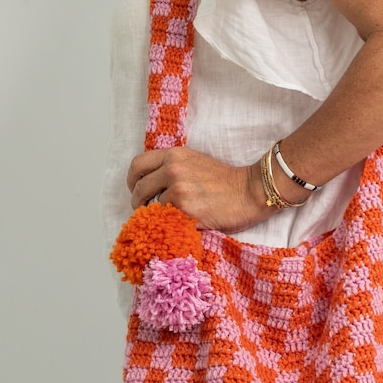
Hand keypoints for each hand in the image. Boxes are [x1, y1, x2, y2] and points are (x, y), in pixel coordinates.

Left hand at [126, 146, 269, 232]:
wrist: (250, 192)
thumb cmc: (225, 180)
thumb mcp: (195, 162)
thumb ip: (172, 167)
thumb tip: (152, 186)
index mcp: (174, 155)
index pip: (138, 165)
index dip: (133, 181)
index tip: (136, 190)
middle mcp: (173, 170)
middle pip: (140, 189)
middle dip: (139, 202)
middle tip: (146, 211)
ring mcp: (179, 192)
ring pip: (151, 208)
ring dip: (156, 216)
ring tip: (168, 219)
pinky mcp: (186, 212)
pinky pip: (165, 222)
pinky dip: (168, 225)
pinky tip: (177, 226)